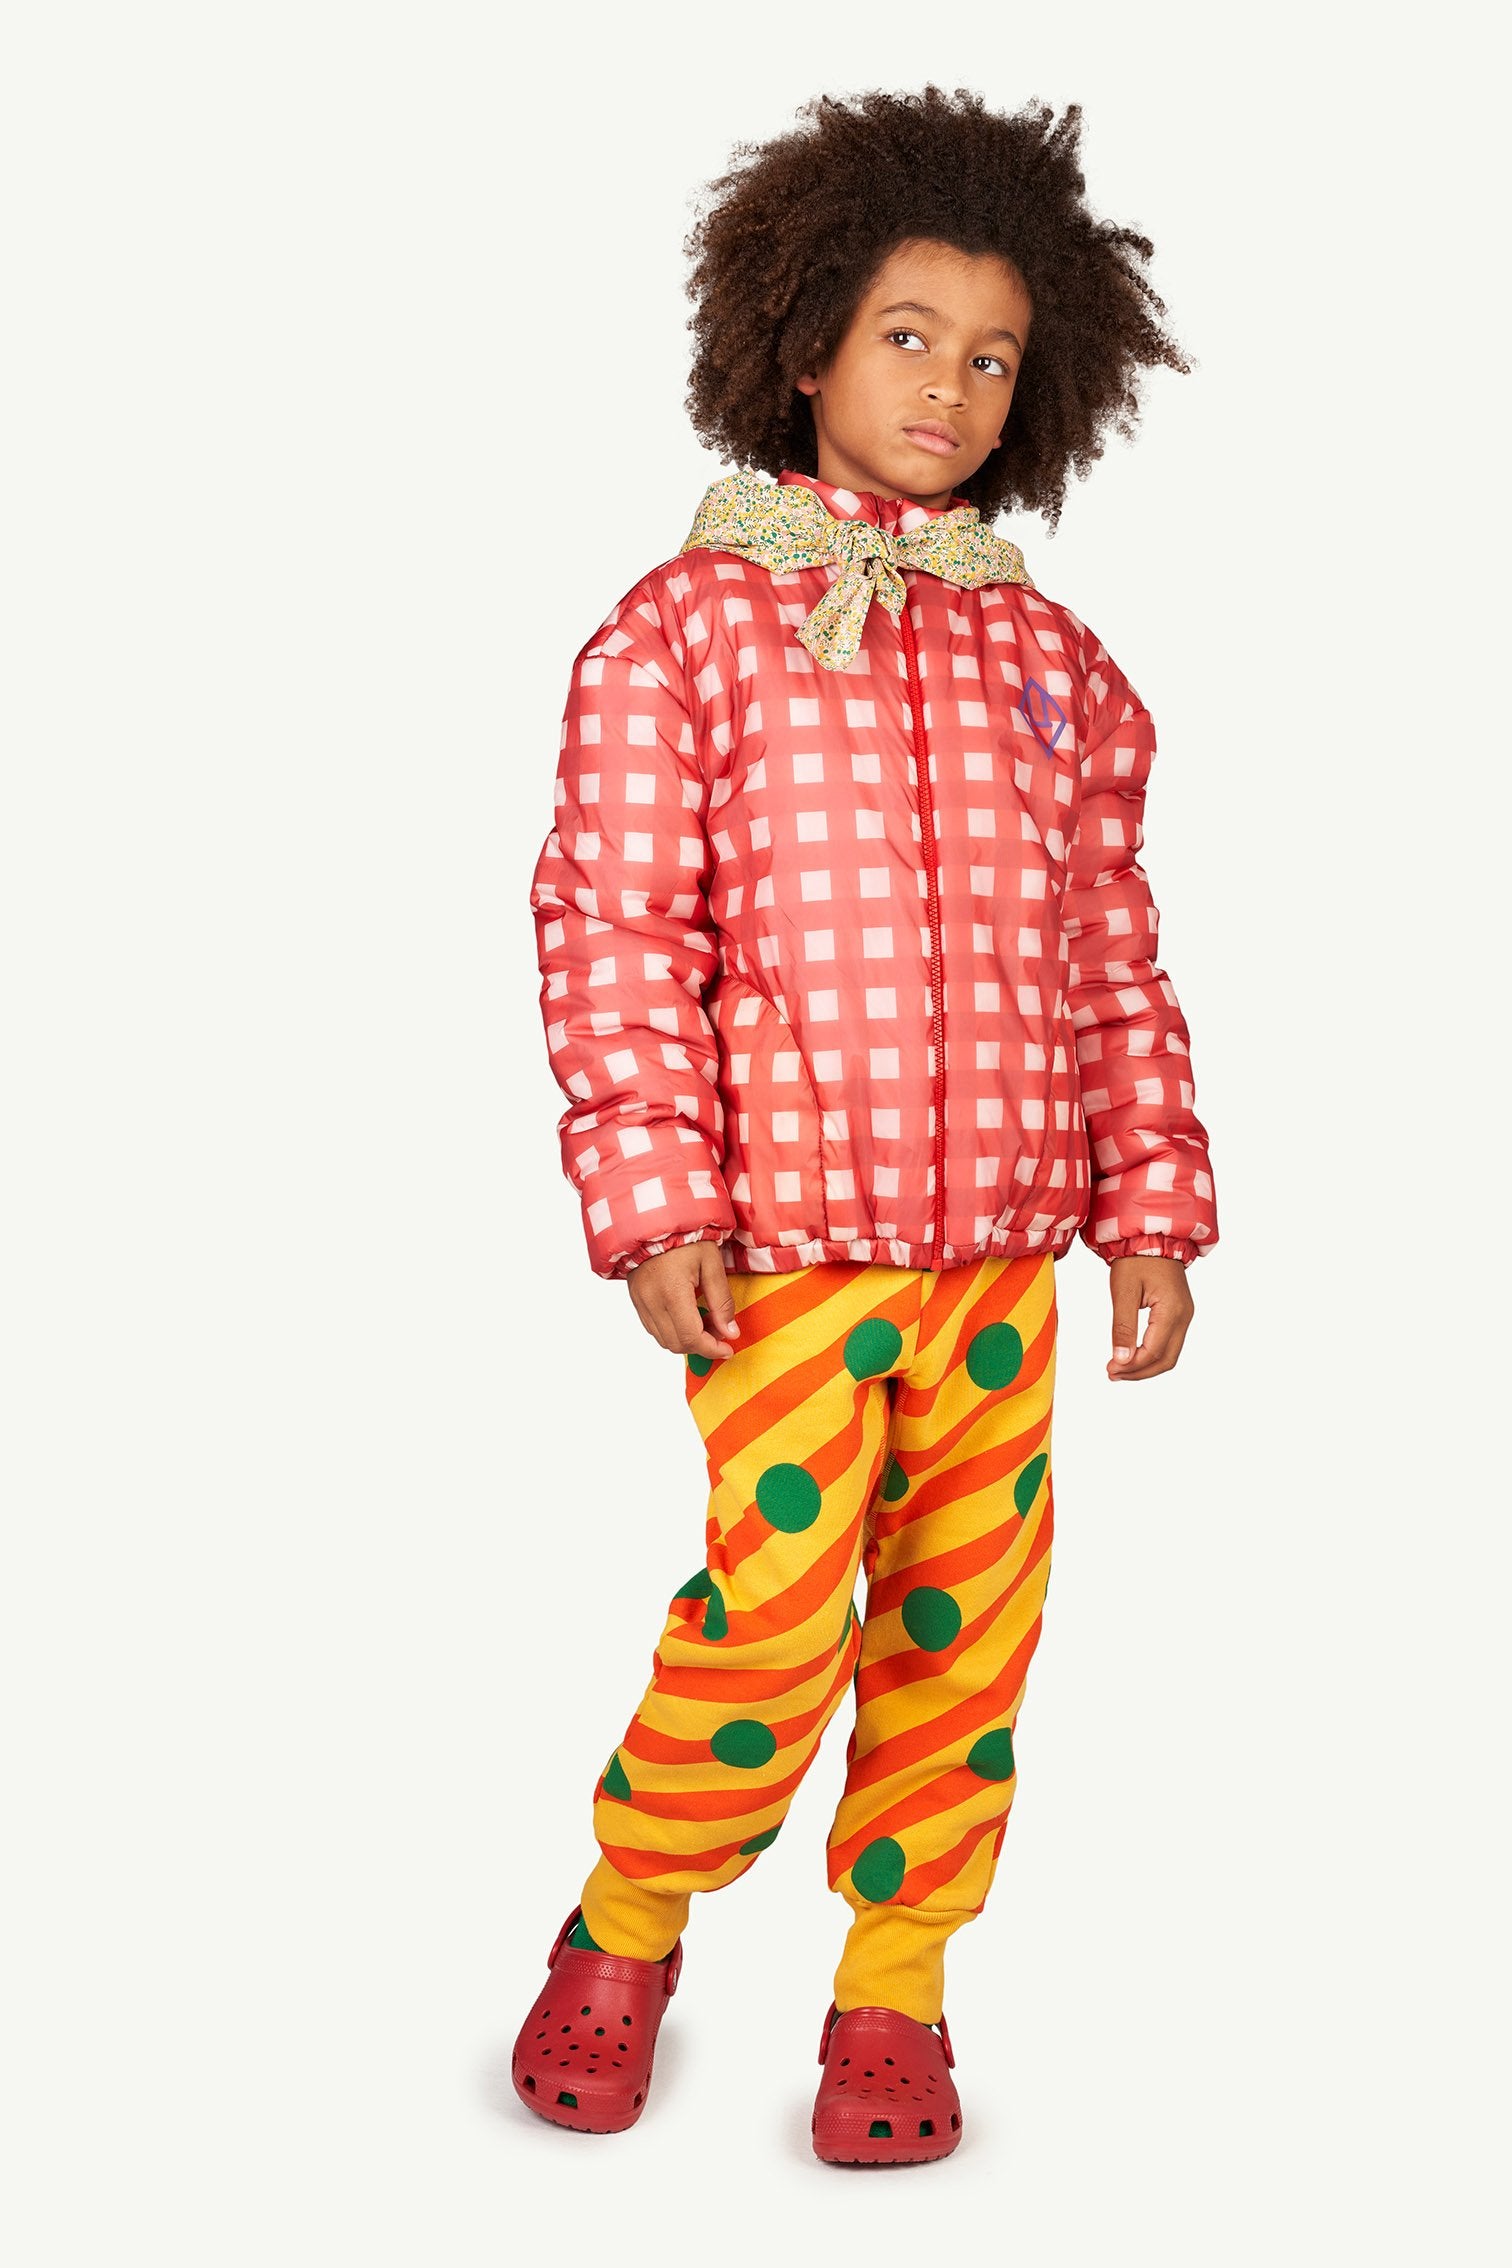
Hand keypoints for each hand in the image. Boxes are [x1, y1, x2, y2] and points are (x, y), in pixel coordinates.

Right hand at [628, 1242, 741, 1361]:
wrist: (655, 1221)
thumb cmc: (686, 1238)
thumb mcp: (712, 1263)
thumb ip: (722, 1300)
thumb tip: (730, 1333)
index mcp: (672, 1291)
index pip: (691, 1337)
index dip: (712, 1349)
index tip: (728, 1349)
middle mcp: (652, 1301)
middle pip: (677, 1344)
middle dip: (702, 1346)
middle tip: (720, 1331)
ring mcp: (640, 1302)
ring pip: (664, 1340)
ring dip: (687, 1340)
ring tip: (704, 1321)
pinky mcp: (636, 1301)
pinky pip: (654, 1329)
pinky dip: (673, 1331)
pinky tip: (687, 1317)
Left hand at [1106, 1255, 1192, 1380]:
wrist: (1152, 1238)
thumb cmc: (1136, 1260)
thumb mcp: (1123, 1291)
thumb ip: (1123, 1327)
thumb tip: (1121, 1359)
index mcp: (1172, 1311)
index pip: (1153, 1351)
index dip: (1131, 1366)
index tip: (1109, 1369)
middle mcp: (1184, 1317)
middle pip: (1166, 1360)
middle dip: (1139, 1372)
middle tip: (1112, 1374)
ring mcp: (1185, 1316)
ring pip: (1169, 1355)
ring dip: (1145, 1367)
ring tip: (1119, 1369)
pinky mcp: (1179, 1315)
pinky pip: (1169, 1344)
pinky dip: (1152, 1355)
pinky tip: (1132, 1356)